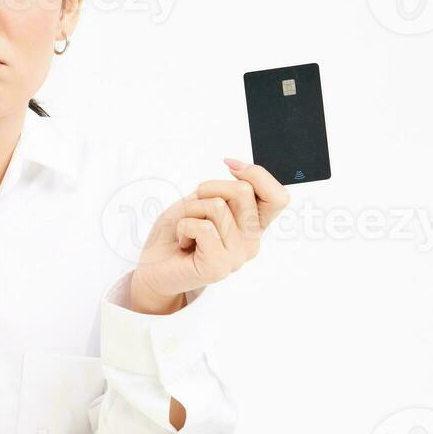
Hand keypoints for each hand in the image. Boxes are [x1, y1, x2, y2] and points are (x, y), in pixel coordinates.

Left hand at [128, 158, 290, 313]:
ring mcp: (237, 256)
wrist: (154, 266)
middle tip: (193, 209)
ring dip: (190, 210)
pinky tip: (183, 242)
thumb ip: (226, 190)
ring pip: (217, 206)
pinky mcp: (218, 267)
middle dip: (208, 188)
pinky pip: (203, 227)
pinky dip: (184, 226)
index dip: (256, 174)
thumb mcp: (203, 200)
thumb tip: (237, 167)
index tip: (229, 166)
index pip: (278, 197)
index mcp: (252, 224)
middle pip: (243, 191)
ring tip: (186, 228)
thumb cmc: (177, 232)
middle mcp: (251, 241)